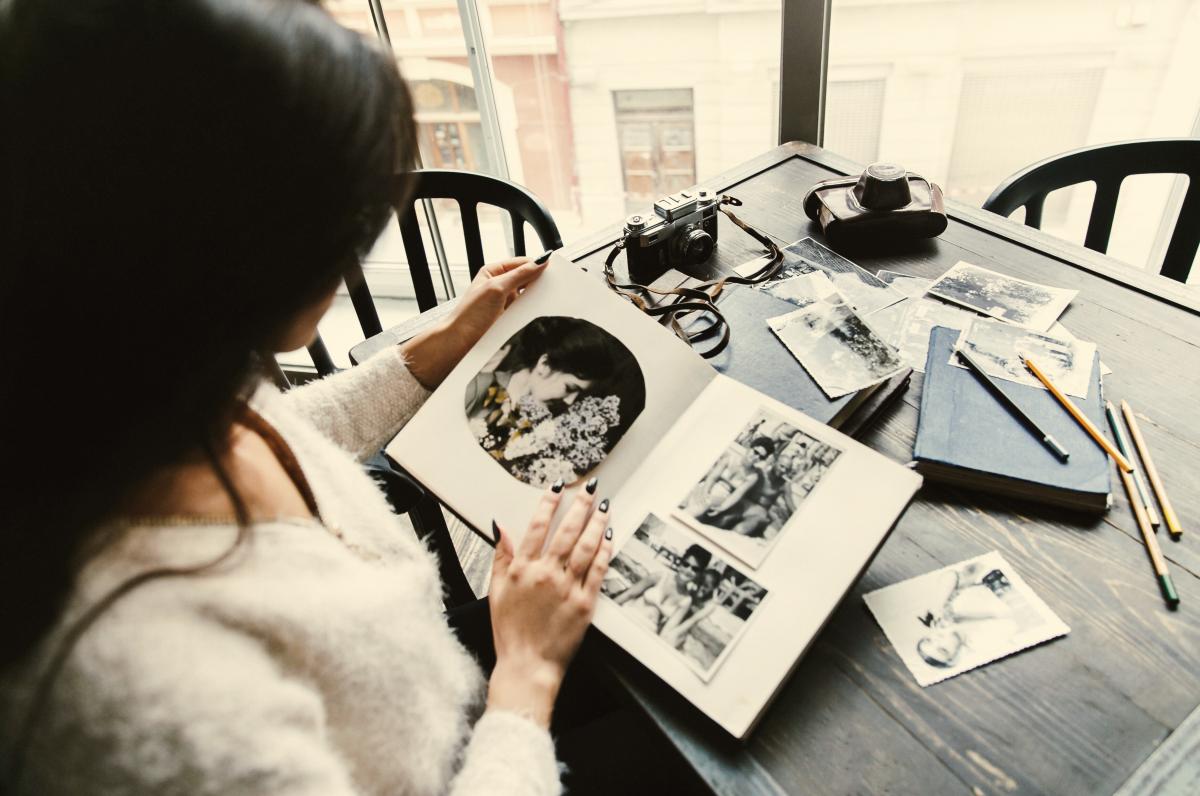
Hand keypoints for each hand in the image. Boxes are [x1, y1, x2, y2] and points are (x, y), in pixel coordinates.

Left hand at [403, 254, 551, 388]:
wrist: (460, 342)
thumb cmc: (470, 315)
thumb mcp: (496, 288)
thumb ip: (520, 274)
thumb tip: (540, 262)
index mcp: (493, 272)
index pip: (522, 263)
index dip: (536, 265)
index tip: (551, 270)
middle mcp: (499, 285)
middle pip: (526, 278)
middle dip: (537, 282)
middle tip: (551, 285)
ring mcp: (505, 301)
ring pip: (527, 295)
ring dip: (535, 297)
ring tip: (542, 300)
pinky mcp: (509, 316)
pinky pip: (525, 309)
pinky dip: (532, 310)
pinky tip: (536, 312)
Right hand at [485, 486, 611, 727]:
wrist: (527, 665)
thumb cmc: (510, 632)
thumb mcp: (495, 591)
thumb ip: (501, 557)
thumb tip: (501, 528)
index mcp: (522, 569)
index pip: (536, 527)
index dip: (548, 503)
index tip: (558, 486)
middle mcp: (545, 574)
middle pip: (566, 531)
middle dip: (580, 505)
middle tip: (590, 488)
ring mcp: (566, 587)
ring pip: (585, 546)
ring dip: (596, 522)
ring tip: (604, 506)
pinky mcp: (584, 603)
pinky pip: (597, 570)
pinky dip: (604, 550)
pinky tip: (609, 536)